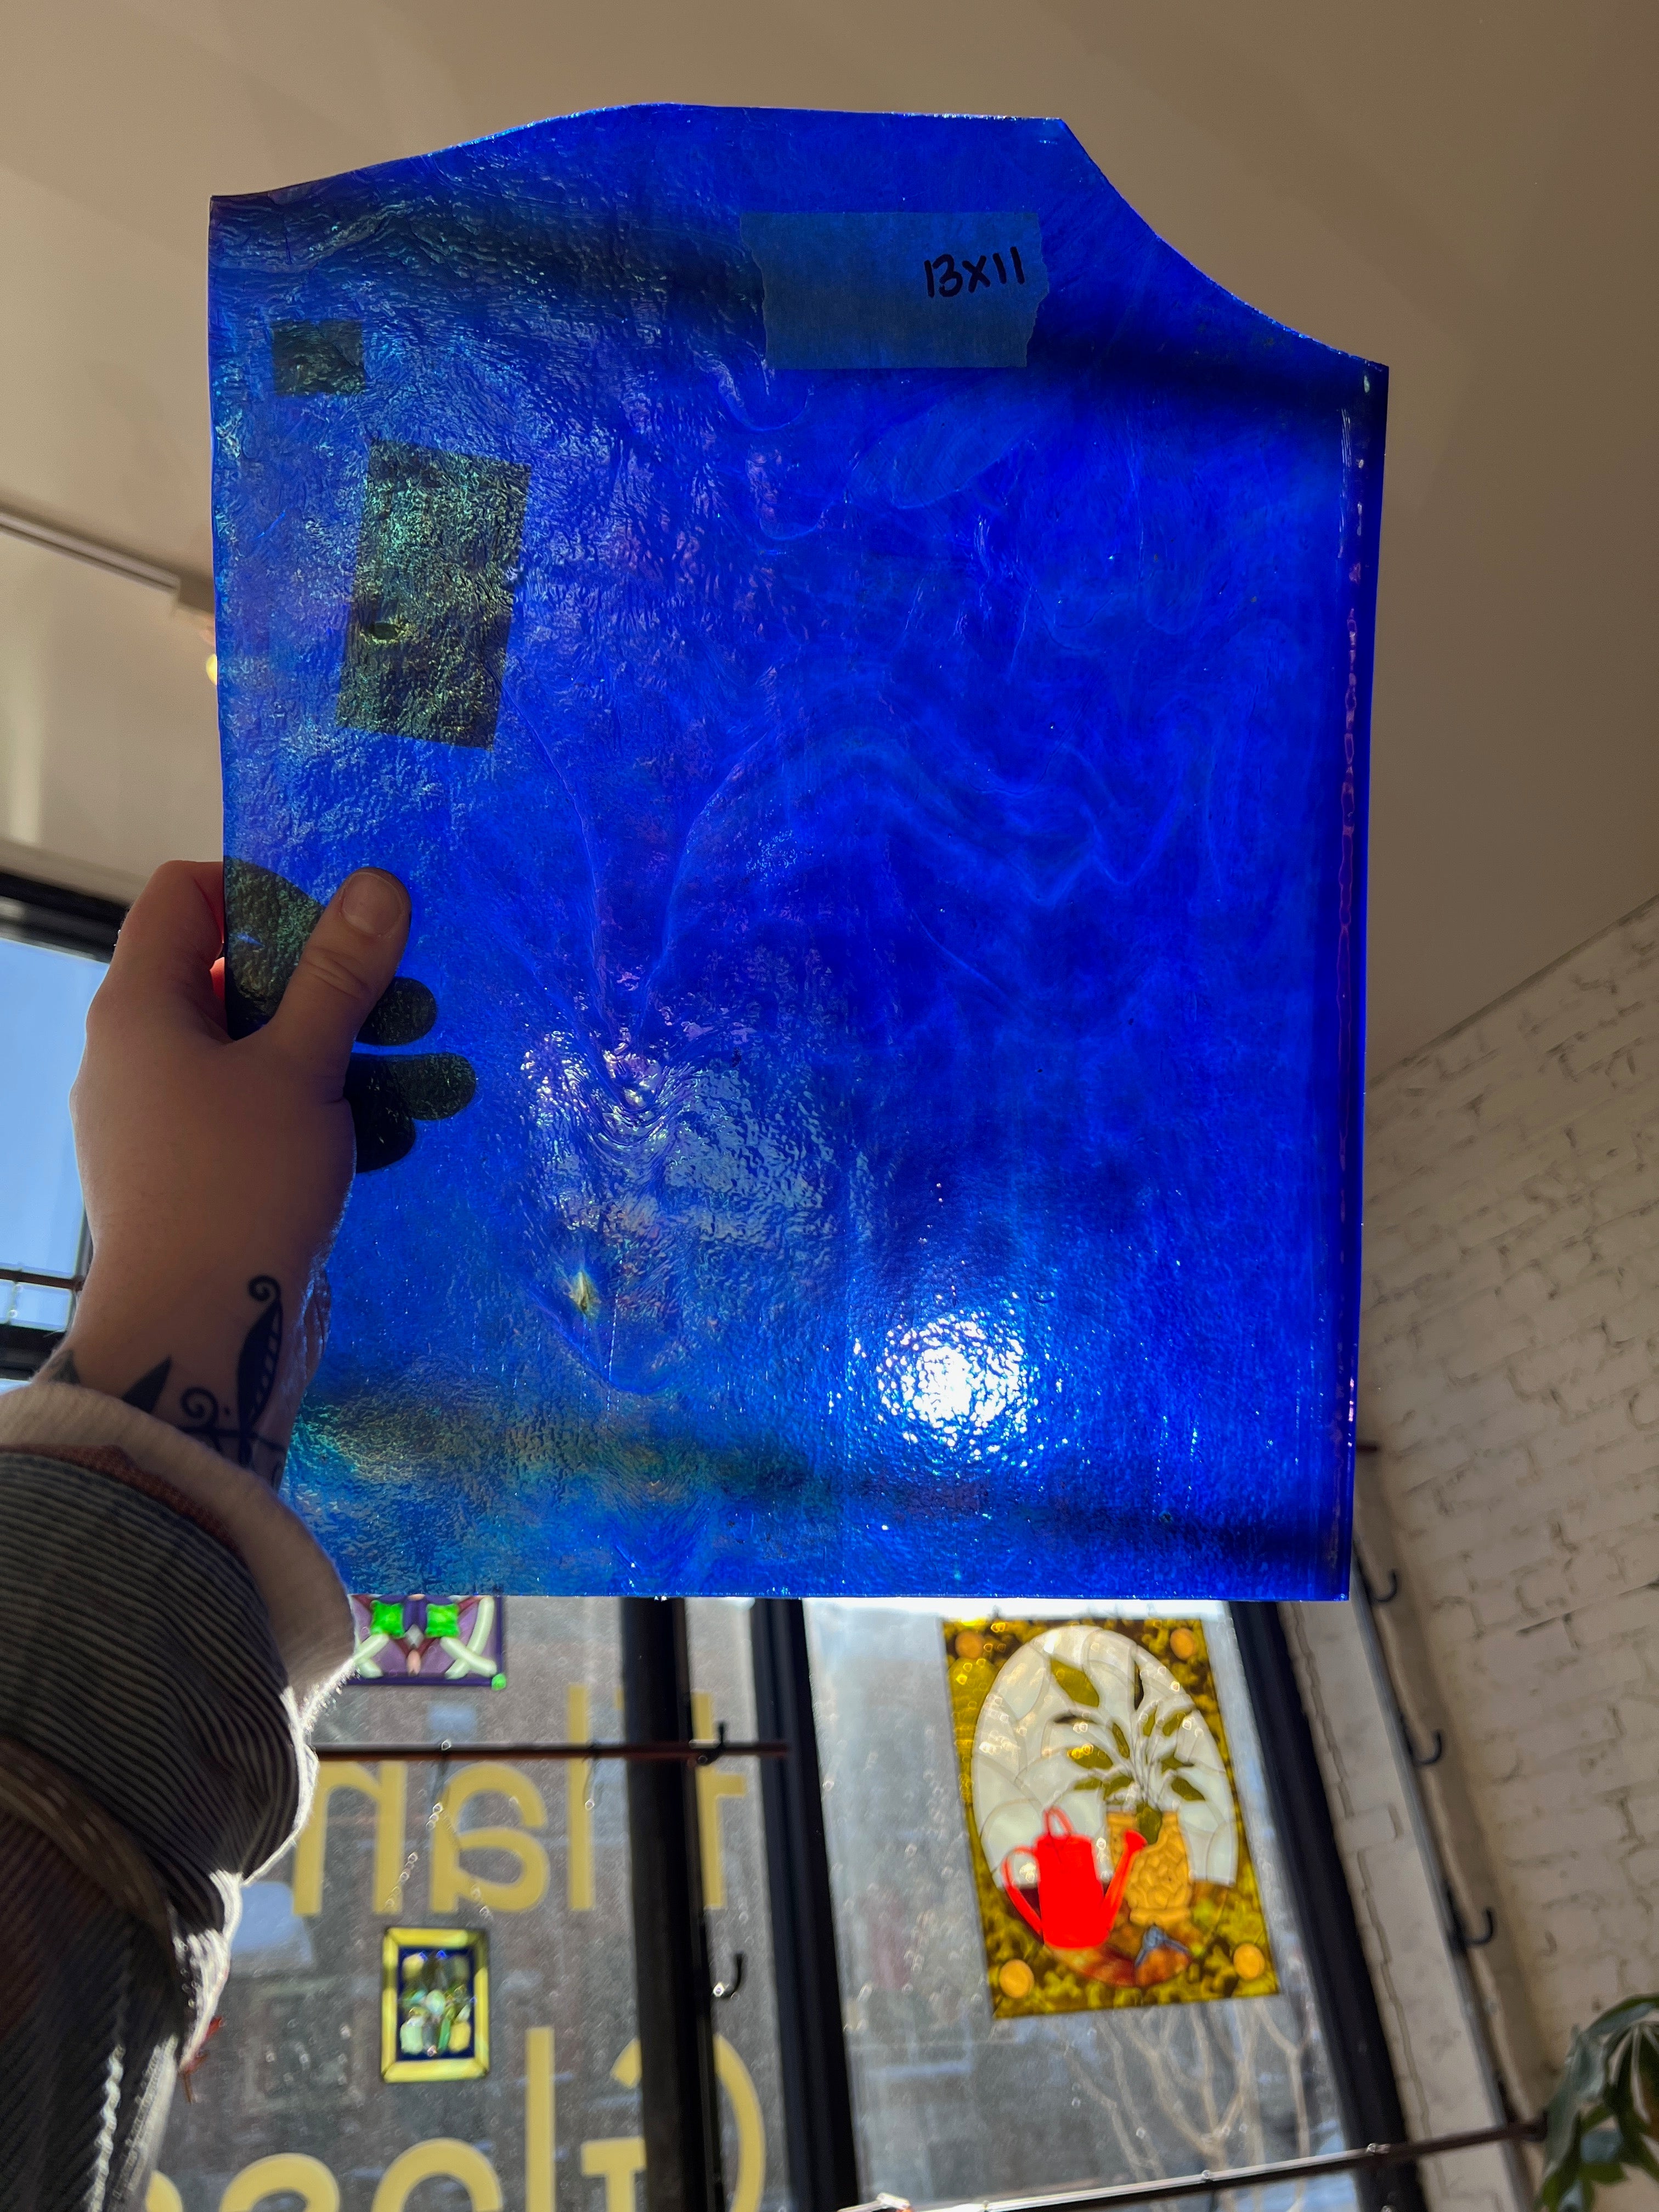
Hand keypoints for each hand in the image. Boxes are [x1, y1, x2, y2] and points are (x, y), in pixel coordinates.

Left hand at [42, 859, 410, 1484]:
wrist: (192, 1339)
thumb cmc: (238, 1186)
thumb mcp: (303, 1068)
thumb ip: (340, 975)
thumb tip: (378, 883)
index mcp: (138, 1007)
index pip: (184, 896)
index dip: (262, 891)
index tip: (340, 926)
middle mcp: (133, 1055)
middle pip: (228, 976)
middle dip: (322, 983)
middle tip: (399, 999)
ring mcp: (158, 1121)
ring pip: (253, 1054)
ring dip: (336, 1054)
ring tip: (417, 1074)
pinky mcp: (192, 1177)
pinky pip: (256, 1116)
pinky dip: (317, 1113)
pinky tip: (386, 1138)